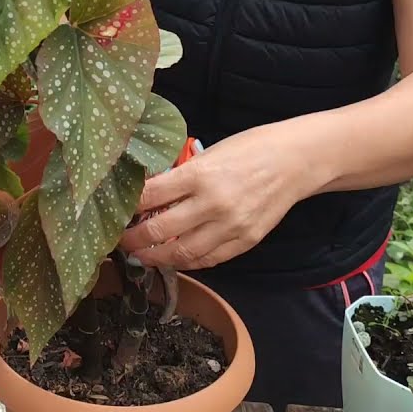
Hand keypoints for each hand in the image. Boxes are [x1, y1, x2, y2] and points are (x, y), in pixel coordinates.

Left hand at [118, 123, 326, 270]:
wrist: (296, 161)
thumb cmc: (250, 149)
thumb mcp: (209, 153)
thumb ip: (181, 176)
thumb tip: (149, 193)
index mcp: (199, 175)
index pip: (150, 196)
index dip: (128, 207)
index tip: (116, 212)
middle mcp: (212, 204)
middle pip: (159, 231)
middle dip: (133, 240)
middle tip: (120, 240)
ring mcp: (230, 227)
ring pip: (181, 253)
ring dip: (155, 257)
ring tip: (141, 254)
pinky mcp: (245, 242)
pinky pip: (208, 260)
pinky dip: (186, 262)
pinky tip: (173, 257)